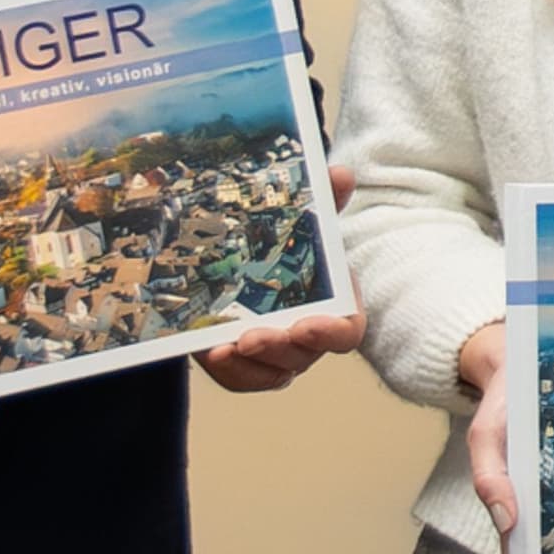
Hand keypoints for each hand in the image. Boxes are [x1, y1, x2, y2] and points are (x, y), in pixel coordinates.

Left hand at [199, 168, 364, 392]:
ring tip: (222, 347)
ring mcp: (281, 356)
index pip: (346, 331)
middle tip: (250, 337)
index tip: (303, 326)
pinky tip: (207, 351)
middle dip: (277, 348)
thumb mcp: (305, 219)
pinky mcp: (250, 366)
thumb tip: (340, 174)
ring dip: (247, 363)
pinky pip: (241, 378)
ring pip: (271, 371)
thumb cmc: (294, 246)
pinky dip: (227, 369)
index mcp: (337, 306)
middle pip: (302, 356)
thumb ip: (323, 200)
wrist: (257, 264)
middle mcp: (311, 338)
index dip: (328, 333)